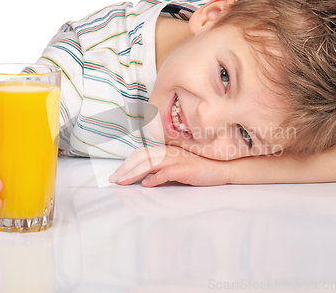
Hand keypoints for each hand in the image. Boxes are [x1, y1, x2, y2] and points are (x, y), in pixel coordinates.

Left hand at [109, 145, 229, 186]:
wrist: (221, 169)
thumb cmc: (199, 170)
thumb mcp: (176, 168)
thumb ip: (161, 171)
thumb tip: (143, 179)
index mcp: (166, 151)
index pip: (141, 154)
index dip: (127, 164)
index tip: (116, 175)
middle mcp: (169, 152)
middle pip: (141, 157)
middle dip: (125, 168)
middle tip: (114, 180)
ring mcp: (177, 159)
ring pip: (150, 163)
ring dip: (135, 173)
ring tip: (124, 182)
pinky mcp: (185, 168)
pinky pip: (167, 172)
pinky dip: (155, 178)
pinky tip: (147, 185)